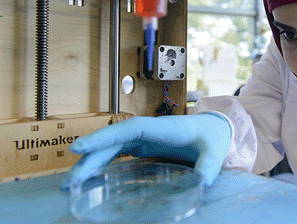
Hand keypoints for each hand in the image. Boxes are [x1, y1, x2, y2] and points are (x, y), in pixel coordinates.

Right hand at [60, 113, 230, 188]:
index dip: (103, 137)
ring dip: (91, 162)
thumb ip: (209, 165)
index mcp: (160, 128)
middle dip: (89, 158)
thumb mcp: (214, 151)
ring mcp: (142, 138)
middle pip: (112, 141)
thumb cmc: (211, 137)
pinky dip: (101, 162)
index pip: (127, 130)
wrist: (212, 129)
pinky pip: (116, 152)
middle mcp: (146, 131)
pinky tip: (90, 176)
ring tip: (71, 183)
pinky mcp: (142, 145)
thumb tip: (203, 182)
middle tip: (69, 181)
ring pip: (110, 147)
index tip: (78, 147)